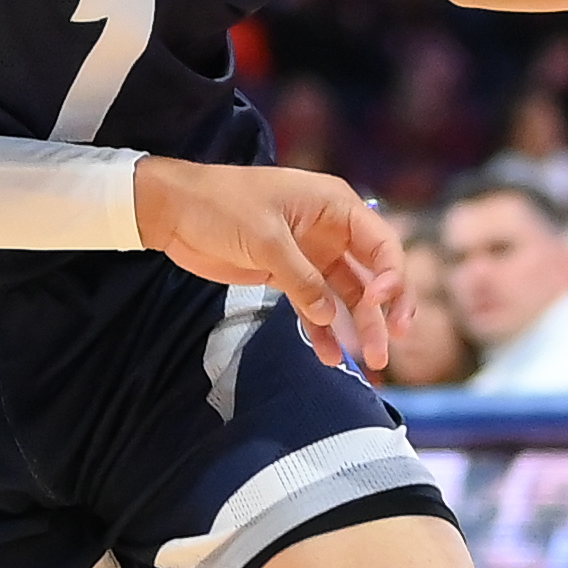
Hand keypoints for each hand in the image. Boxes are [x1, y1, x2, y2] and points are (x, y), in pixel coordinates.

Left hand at [132, 160, 406, 366]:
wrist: (175, 211)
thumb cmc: (222, 206)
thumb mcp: (266, 238)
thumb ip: (301, 278)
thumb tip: (330, 316)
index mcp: (335, 206)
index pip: (381, 243)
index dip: (391, 275)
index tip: (378, 303)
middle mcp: (331, 230)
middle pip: (373, 273)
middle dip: (386, 309)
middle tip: (392, 342)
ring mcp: (311, 255)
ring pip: (347, 295)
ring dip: (360, 326)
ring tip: (373, 362)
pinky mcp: (287, 275)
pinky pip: (314, 306)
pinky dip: (323, 330)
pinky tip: (330, 357)